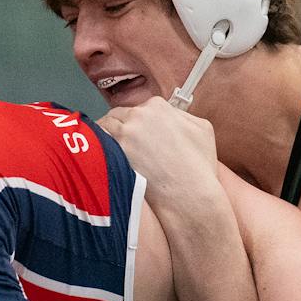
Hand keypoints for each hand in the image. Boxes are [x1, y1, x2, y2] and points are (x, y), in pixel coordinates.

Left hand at [98, 98, 221, 206]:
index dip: (136, 122)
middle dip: (119, 127)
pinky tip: (101, 156)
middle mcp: (139, 115)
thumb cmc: (199, 166)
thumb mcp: (202, 129)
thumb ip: (182, 116)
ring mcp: (125, 133)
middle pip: (118, 115)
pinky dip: (97, 147)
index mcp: (158, 106)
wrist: (190, 194)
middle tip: (121, 143)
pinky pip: (98, 143)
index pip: (138, 109)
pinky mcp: (116, 152)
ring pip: (105, 127)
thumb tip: (171, 115)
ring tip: (106, 149)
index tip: (136, 134)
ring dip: (105, 136)